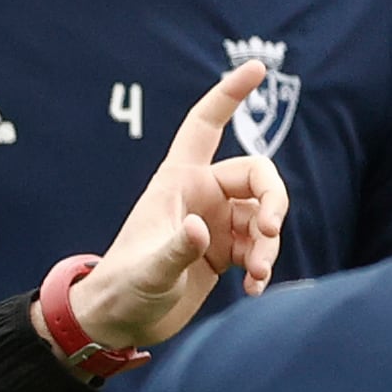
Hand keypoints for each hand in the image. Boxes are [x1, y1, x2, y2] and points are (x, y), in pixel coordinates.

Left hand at [56, 61, 290, 355]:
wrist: (119, 322)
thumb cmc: (124, 289)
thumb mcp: (149, 271)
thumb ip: (177, 249)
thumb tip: (203, 230)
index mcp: (178, 180)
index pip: (206, 124)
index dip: (230, 94)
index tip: (257, 68)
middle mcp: (201, 195)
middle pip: (256, 175)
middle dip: (273, 201)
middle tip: (269, 231)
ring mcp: (216, 222)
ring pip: (263, 216)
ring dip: (268, 244)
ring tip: (257, 275)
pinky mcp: (224, 251)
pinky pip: (258, 246)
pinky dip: (262, 265)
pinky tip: (254, 289)